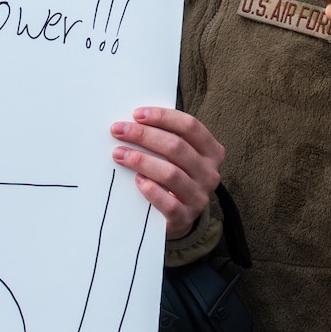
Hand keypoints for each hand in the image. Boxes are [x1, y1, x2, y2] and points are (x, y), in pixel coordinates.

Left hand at [112, 108, 223, 238]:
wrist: (179, 216)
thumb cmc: (175, 175)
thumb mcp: (178, 156)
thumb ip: (164, 137)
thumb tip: (133, 120)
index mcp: (212, 151)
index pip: (190, 126)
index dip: (163, 117)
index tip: (136, 114)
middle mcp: (210, 173)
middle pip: (176, 147)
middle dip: (143, 135)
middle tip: (118, 130)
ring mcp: (199, 197)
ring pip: (171, 173)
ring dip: (141, 160)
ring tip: (119, 154)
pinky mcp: (185, 217)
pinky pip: (168, 203)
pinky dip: (151, 190)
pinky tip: (136, 180)